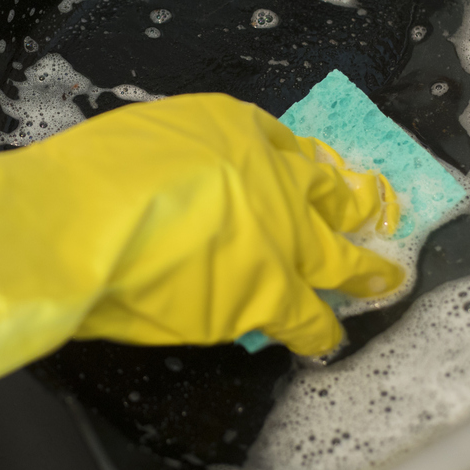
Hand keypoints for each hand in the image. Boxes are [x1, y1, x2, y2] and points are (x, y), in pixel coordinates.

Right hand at [0, 93, 404, 435]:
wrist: (84, 223)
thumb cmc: (91, 175)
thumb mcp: (139, 137)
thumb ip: (176, 156)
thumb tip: (186, 181)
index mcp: (236, 127)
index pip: (286, 143)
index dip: (301, 162)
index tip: (312, 173)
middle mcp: (271, 176)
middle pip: (330, 192)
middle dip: (356, 205)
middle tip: (376, 212)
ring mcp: (279, 234)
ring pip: (340, 257)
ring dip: (365, 271)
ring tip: (384, 280)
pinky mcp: (268, 293)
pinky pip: (309, 318)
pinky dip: (320, 331)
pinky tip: (327, 342)